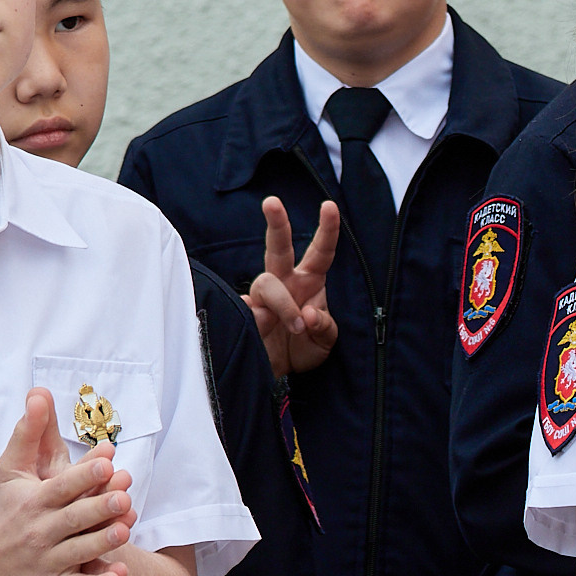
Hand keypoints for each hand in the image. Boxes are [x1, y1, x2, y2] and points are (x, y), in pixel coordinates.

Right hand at [0, 389, 136, 575]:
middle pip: (73, 519)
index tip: (107, 459)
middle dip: (98, 507)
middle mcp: (40, 531)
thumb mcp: (11, 469)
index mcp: (34, 501)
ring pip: (79, 552)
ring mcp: (47, 561)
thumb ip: (29, 432)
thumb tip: (40, 392)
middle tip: (124, 495)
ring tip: (126, 529)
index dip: (83, 474)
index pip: (60, 486)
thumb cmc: (6, 508)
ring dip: (102, 542)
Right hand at [244, 197, 339, 375]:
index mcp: (310, 282)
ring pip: (266, 283)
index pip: (321, 252)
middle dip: (277, 224)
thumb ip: (324, 327)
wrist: (279, 373)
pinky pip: (249, 309)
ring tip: (296, 327)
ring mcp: (262, 297)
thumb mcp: (325, 341)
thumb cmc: (304, 347)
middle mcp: (285, 282)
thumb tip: (308, 315)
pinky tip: (263, 329)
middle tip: (272, 202)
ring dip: (284, 305)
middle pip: (278, 248)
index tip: (329, 206)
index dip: (327, 230)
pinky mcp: (245, 312)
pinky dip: (260, 321)